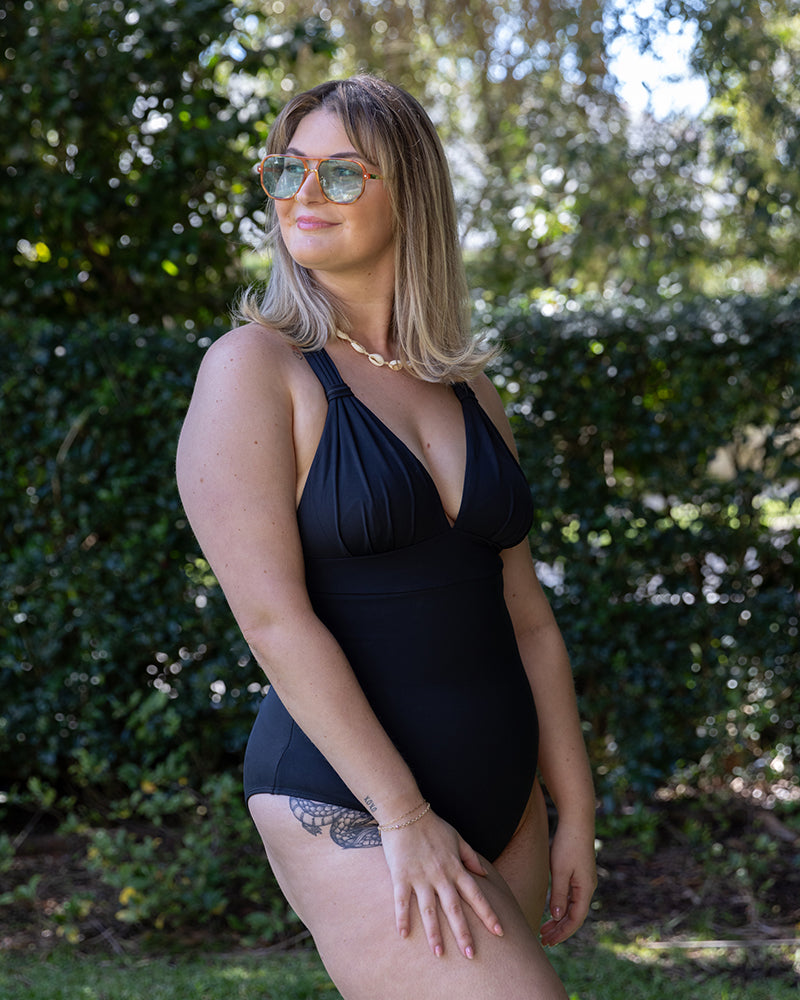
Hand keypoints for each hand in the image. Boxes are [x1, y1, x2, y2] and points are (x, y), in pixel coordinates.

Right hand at [379, 809, 504, 958]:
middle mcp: (440, 876)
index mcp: (456, 867)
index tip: (500, 931)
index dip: (488, 914)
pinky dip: (402, 918)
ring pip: (430, 910)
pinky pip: (402, 901)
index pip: (476, 895)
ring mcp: (420, 877)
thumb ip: (470, 857)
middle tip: (471, 956)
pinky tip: (403, 935)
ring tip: (439, 953)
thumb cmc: (432, 825)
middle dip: (464, 933)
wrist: (405, 811)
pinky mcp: (401, 876)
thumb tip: (485, 875)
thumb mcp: (457, 838)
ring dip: (435, 933)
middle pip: (455, 909)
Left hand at [539, 819, 596, 946]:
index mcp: (585, 889)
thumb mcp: (559, 871)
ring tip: (545, 929)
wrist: (577, 822)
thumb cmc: (567, 845)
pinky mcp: (579, 873)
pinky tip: (552, 909)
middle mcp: (587, 887)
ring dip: (559, 919)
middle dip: (560, 929)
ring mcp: (584, 881)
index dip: (562, 933)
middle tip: (543, 939)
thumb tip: (557, 916)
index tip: (549, 941)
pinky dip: (561, 906)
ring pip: (572, 907)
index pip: (575, 919)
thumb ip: (559, 894)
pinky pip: (571, 897)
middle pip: (574, 916)